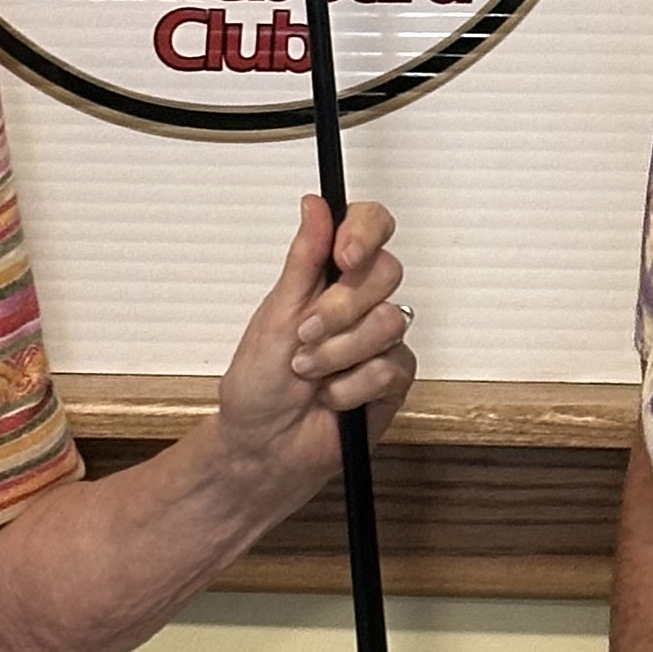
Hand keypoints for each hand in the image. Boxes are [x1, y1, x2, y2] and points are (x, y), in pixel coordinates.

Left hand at [211, 196, 416, 503]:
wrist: (264, 447)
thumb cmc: (259, 385)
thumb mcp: (274, 313)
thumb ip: (303, 258)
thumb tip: (315, 204)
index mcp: (328, 277)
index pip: (369, 227)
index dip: (366, 232)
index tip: (345, 256)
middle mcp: (359, 303)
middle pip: (386, 272)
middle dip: (339, 308)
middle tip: (305, 334)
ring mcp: (379, 341)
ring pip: (389, 322)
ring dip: (337, 353)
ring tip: (308, 373)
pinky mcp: (393, 380)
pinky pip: (390, 367)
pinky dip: (350, 386)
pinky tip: (331, 398)